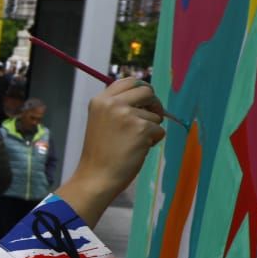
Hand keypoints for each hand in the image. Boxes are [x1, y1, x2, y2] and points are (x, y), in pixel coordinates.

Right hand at [57, 78, 167, 224]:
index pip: (129, 81)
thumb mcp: (101, 121)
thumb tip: (147, 97)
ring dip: (151, 128)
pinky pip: (159, 130)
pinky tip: (138, 150)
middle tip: (151, 119)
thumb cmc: (101, 152)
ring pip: (155, 114)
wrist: (96, 176)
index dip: (141, 91)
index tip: (144, 102)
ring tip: (134, 143)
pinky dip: (154, 141)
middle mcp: (112, 103)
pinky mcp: (141, 128)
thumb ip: (117, 107)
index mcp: (100, 100)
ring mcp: (126, 115)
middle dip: (154, 104)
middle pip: (147, 90)